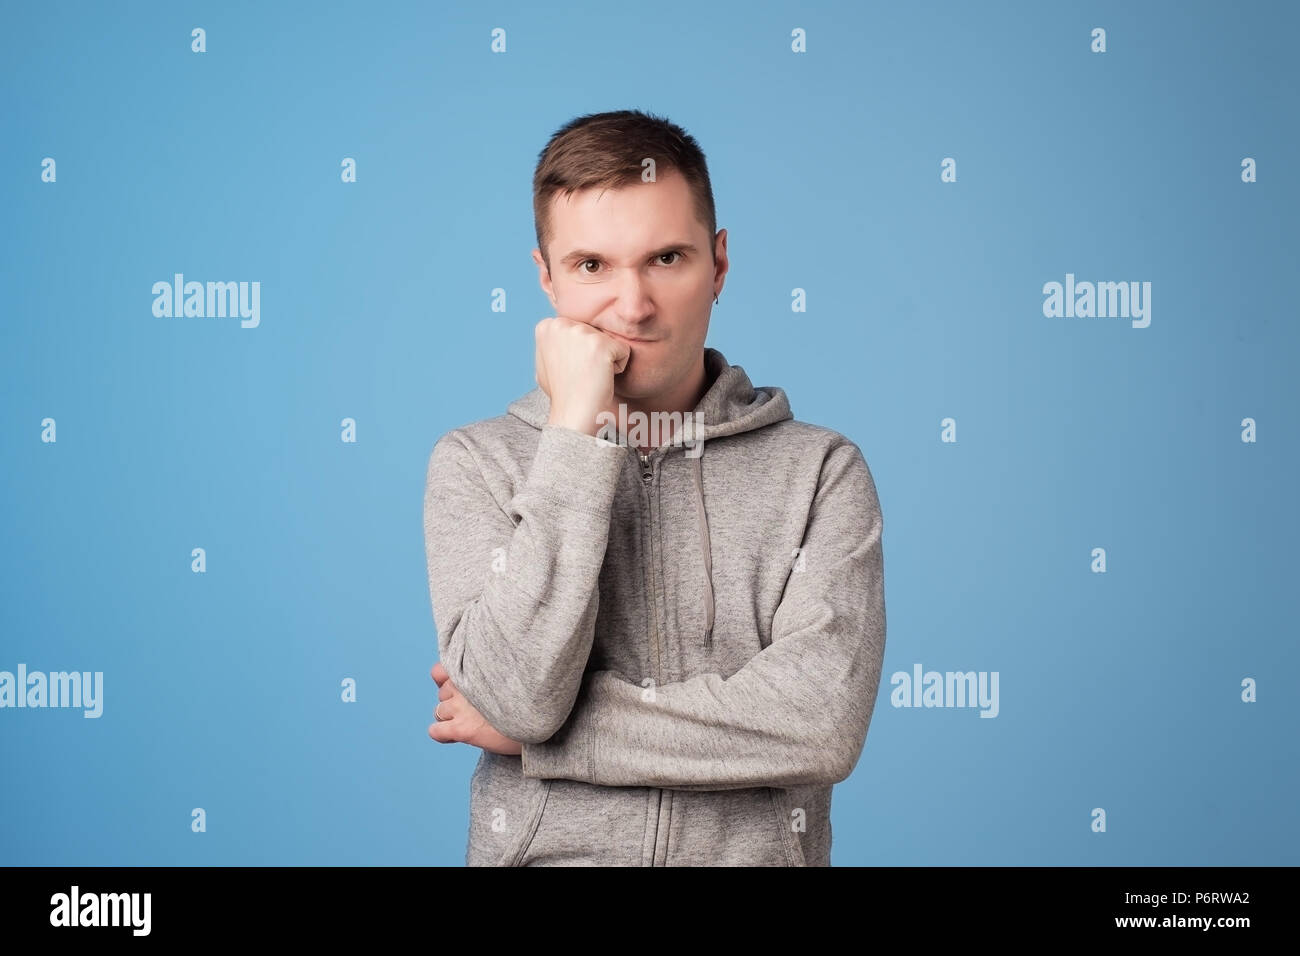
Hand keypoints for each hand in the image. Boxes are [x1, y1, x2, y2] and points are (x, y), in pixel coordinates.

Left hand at [428, 661, 522, 755]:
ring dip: (450, 717)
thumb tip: (475, 675)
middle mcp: (462, 684)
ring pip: (439, 711)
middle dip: (453, 700)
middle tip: (475, 707)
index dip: (448, 680)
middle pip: (442, 693)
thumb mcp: (510, 672)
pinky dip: (443, 734)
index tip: (463, 687)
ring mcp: (460, 707)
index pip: (439, 671)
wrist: (538, 719)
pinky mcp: (461, 728)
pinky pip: (436, 732)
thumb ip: (487, 671)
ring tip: (472, 721)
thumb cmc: (530, 696)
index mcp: (472, 667)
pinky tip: (458, 735)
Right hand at [534, 315, 630, 434]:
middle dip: (593, 354)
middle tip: (581, 375)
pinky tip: (601, 379)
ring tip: (590, 377)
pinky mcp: (601, 344)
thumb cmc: (562, 394)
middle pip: (595, 332)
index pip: (580, 329)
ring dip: (605, 361)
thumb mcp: (545, 362)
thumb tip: (553, 330)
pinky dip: (619, 368)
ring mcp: (580, 333)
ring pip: (609, 341)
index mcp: (547, 327)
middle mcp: (561, 324)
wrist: (573, 416)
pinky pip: (623, 351)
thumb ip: (553, 342)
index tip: (569, 369)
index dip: (578, 352)